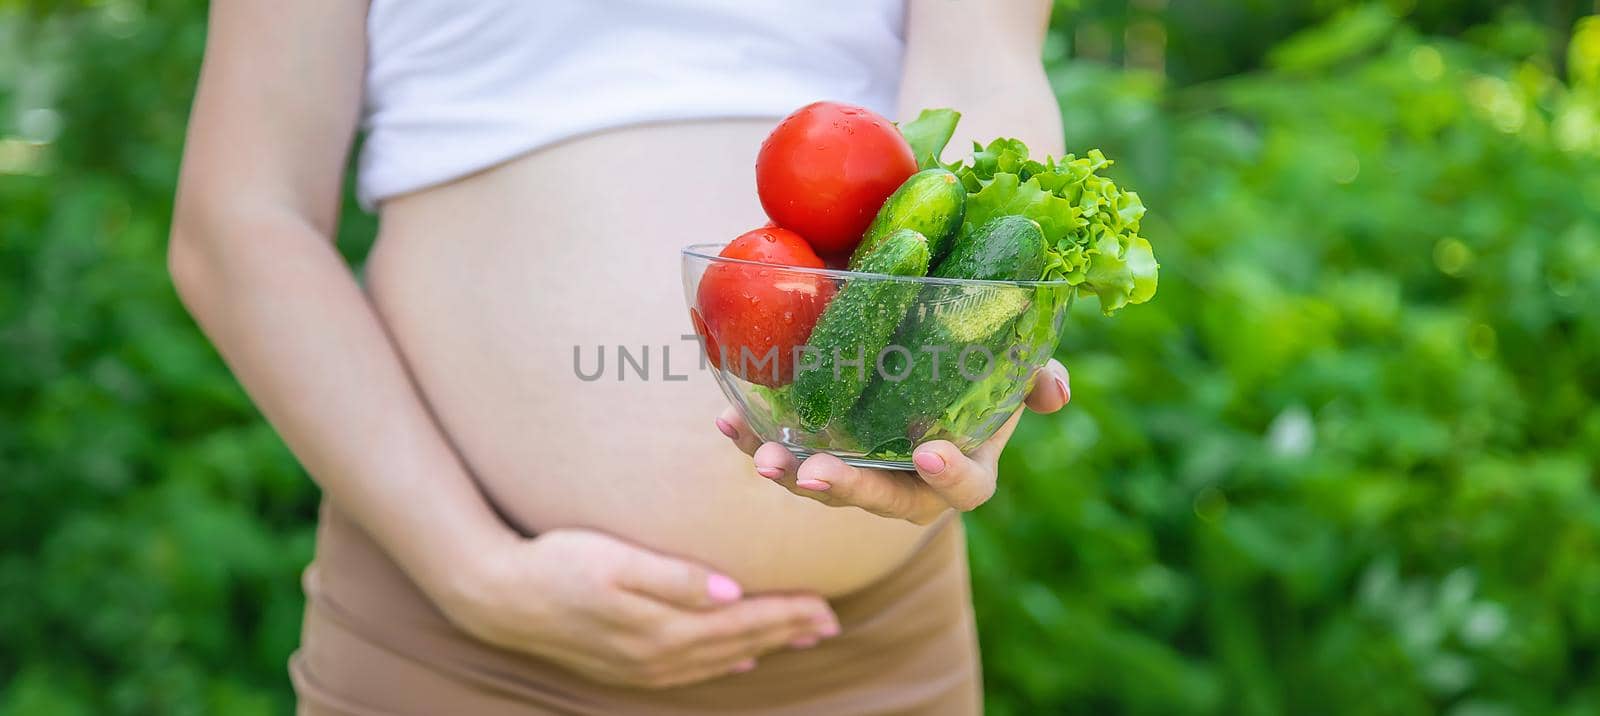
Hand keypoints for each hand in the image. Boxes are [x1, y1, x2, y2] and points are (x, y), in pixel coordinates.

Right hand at [435, 528, 839, 687]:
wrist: (500, 596)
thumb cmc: (558, 563)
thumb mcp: (615, 560)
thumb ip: (674, 577)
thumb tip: (730, 592)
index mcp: (663, 628)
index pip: (742, 621)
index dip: (787, 614)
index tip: (827, 606)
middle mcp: (658, 656)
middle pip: (738, 642)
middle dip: (787, 632)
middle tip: (830, 622)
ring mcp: (642, 667)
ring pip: (718, 658)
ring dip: (762, 647)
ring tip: (799, 637)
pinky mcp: (626, 666)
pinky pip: (689, 670)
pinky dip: (721, 662)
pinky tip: (738, 658)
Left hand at [716, 359, 1070, 524]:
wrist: (923, 354)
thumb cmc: (974, 366)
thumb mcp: (1008, 365)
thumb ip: (1034, 373)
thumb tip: (1055, 392)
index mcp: (962, 466)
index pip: (965, 490)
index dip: (950, 477)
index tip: (928, 451)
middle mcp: (907, 482)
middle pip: (880, 500)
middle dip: (845, 488)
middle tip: (812, 471)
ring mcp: (859, 470)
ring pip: (825, 483)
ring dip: (789, 470)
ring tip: (762, 456)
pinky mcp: (818, 450)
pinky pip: (785, 451)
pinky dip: (754, 438)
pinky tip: (727, 419)